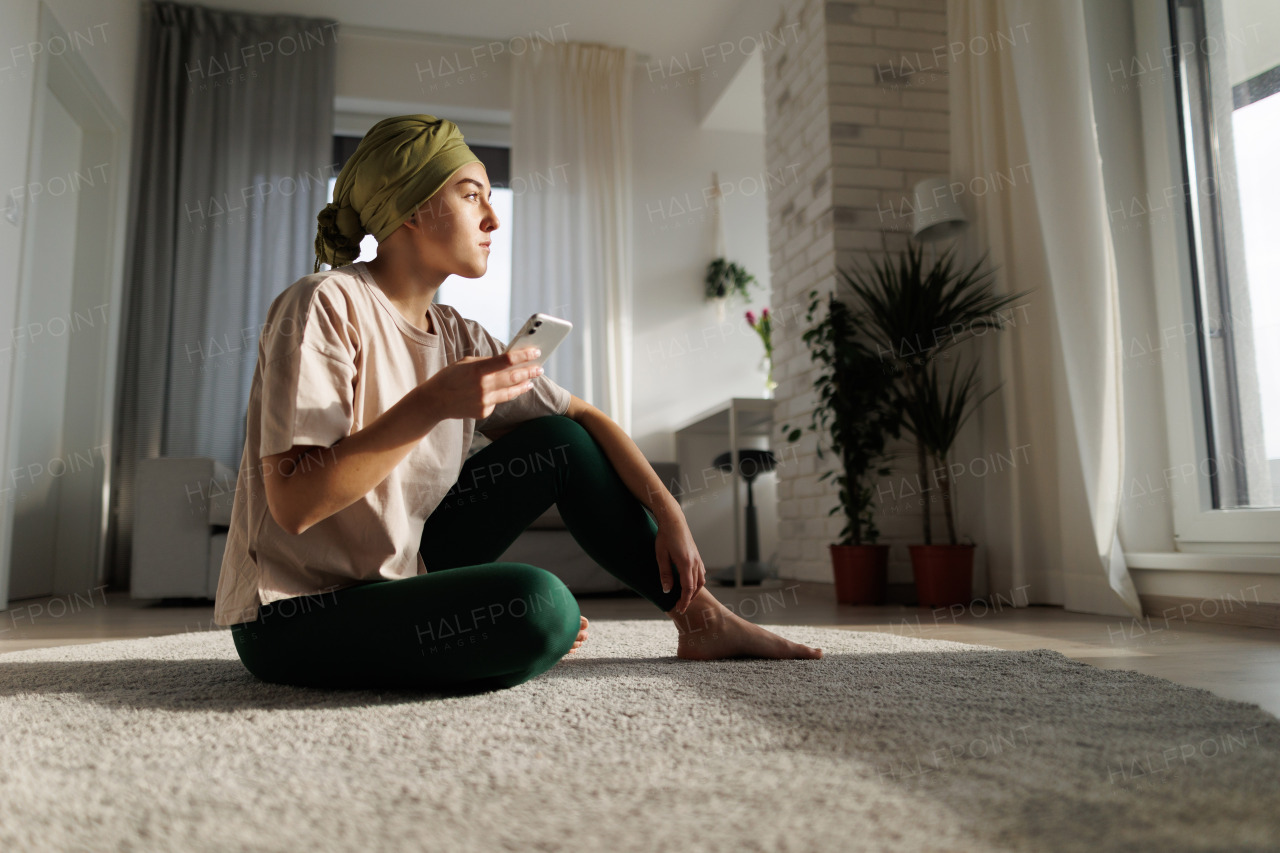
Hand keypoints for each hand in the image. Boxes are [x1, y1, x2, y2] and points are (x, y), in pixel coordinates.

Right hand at [421, 346, 542, 420]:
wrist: (435, 401)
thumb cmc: (451, 376)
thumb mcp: (467, 362)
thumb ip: (487, 362)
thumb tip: (508, 360)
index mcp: (478, 369)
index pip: (507, 360)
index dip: (524, 355)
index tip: (536, 352)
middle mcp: (484, 386)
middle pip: (514, 377)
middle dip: (529, 372)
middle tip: (539, 368)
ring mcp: (485, 401)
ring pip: (511, 392)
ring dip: (523, 385)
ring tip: (531, 381)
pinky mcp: (484, 411)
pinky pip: (498, 401)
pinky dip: (502, 395)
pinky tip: (506, 391)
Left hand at [654, 510, 705, 613]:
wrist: (674, 521)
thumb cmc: (665, 537)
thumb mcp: (661, 556)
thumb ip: (665, 574)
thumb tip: (667, 590)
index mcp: (685, 563)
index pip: (688, 588)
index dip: (684, 601)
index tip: (679, 609)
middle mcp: (695, 562)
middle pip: (696, 586)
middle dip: (689, 599)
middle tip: (680, 607)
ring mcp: (698, 559)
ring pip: (701, 581)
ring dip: (694, 591)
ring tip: (685, 598)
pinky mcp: (697, 556)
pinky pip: (701, 573)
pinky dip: (697, 582)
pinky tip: (690, 584)